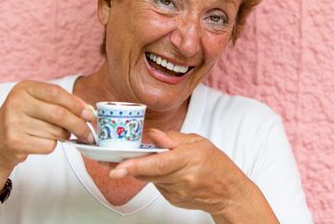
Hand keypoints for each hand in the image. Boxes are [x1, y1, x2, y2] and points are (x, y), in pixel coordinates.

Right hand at [0, 81, 94, 180]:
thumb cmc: (23, 120)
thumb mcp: (37, 104)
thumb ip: (62, 103)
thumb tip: (89, 112)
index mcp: (24, 88)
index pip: (57, 93)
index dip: (77, 104)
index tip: (91, 114)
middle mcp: (16, 102)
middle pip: (59, 114)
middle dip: (79, 125)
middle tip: (89, 133)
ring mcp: (13, 122)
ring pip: (56, 132)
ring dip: (63, 136)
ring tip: (53, 134)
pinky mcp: (14, 142)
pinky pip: (48, 145)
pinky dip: (51, 146)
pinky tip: (39, 142)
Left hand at [109, 129, 255, 218]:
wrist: (228, 194)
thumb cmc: (217, 166)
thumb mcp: (200, 143)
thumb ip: (174, 139)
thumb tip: (153, 134)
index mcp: (188, 160)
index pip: (158, 164)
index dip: (135, 166)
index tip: (117, 168)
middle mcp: (181, 178)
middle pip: (147, 172)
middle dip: (127, 165)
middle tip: (105, 159)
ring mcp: (175, 192)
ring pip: (149, 178)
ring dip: (143, 168)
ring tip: (144, 158)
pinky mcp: (171, 199)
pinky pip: (156, 184)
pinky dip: (155, 175)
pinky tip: (165, 170)